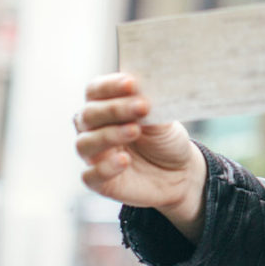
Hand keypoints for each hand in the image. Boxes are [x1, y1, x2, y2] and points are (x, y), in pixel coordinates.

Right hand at [75, 73, 206, 241]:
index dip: (110, 86)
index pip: (95, 90)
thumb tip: (142, 89)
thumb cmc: (165, 139)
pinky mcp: (99, 182)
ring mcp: (94, 155)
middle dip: (115, 109)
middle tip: (142, 106)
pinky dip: (105, 167)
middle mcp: (94, 129)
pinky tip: (124, 161)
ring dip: (109, 135)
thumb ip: (149, 105)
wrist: (180, 173)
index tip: (132, 83)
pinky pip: (90, 175)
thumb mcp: (162, 119)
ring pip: (85, 143)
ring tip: (135, 130)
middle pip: (89, 114)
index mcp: (106, 106)